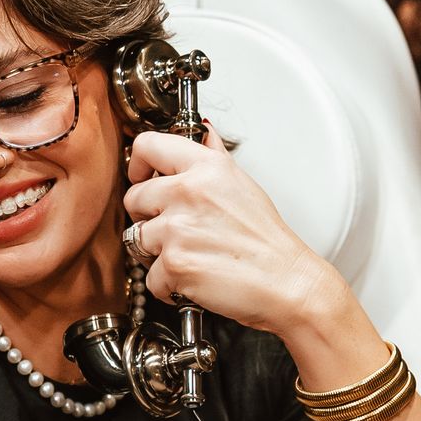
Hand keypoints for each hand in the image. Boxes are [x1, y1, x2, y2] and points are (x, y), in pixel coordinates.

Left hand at [121, 129, 332, 340]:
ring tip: (186, 255)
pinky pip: (150, 277)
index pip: (147, 146)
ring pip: (136, 239)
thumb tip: (204, 135)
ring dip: (155, 253)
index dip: (138, 165)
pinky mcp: (175, 263)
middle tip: (170, 229)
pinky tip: (191, 278)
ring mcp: (178, 228)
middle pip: (133, 198)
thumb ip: (214, 158)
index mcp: (207, 168)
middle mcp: (189, 193)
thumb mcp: (244, 185)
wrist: (286, 282)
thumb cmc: (268, 241)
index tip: (142, 178)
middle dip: (145, 217)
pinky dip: (167, 285)